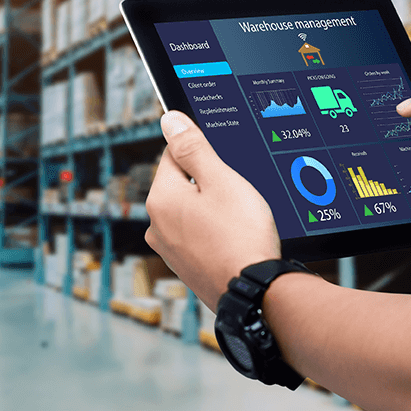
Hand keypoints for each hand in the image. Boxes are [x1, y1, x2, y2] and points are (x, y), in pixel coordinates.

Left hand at [145, 110, 280, 310]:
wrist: (254, 291)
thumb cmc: (241, 233)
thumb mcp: (221, 180)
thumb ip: (193, 148)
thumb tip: (169, 119)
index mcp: (161, 198)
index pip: (173, 154)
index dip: (202, 152)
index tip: (225, 161)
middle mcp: (156, 225)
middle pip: (181, 183)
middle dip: (207, 181)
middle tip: (237, 191)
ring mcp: (169, 249)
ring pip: (190, 210)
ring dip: (212, 207)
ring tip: (240, 217)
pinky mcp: (186, 266)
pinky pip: (197, 234)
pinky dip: (214, 230)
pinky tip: (235, 236)